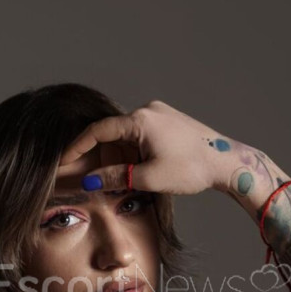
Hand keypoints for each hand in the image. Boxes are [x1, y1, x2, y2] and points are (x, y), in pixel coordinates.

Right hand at [54, 99, 232, 195]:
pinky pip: (141, 132)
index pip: (98, 131)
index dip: (78, 147)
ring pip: (127, 134)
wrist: (226, 162)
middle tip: (93, 176)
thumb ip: (116, 177)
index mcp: (140, 120)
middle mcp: (148, 109)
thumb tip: (89, 181)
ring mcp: (160, 112)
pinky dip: (134, 149)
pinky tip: (140, 167)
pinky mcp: (169, 119)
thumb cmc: (191, 169)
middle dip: (102, 155)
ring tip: (126, 177)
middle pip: (113, 132)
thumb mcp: (149, 178)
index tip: (64, 160)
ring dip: (121, 155)